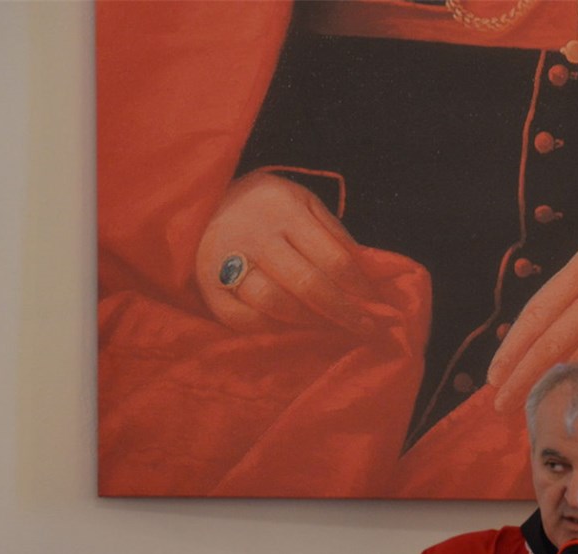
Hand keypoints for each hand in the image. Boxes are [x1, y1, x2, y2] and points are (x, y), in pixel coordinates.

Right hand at [195, 171, 381, 333]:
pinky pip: (243, 319)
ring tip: (328, 326)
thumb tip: (367, 275)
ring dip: (309, 322)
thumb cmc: (264, 206)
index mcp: (285, 210)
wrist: (200, 202)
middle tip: (366, 328)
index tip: (377, 302)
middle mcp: (255, 235)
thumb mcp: (302, 201)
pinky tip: (289, 328)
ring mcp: (226, 262)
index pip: (333, 257)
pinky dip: (271, 329)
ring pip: (275, 304)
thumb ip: (334, 233)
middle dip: (343, 312)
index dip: (359, 286)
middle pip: (307, 285)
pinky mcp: (207, 287)